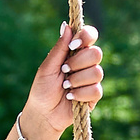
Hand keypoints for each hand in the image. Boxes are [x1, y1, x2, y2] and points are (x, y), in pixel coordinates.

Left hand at [20, 21, 103, 139]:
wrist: (43, 114)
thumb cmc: (42, 89)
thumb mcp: (47, 67)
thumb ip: (59, 48)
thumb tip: (66, 25)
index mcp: (75, 52)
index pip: (90, 35)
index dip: (86, 36)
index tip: (73, 45)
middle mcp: (85, 64)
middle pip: (96, 53)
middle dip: (78, 63)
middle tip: (64, 70)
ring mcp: (91, 79)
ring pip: (97, 72)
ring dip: (77, 80)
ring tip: (65, 87)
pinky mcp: (94, 96)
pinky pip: (96, 90)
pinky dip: (80, 93)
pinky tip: (70, 97)